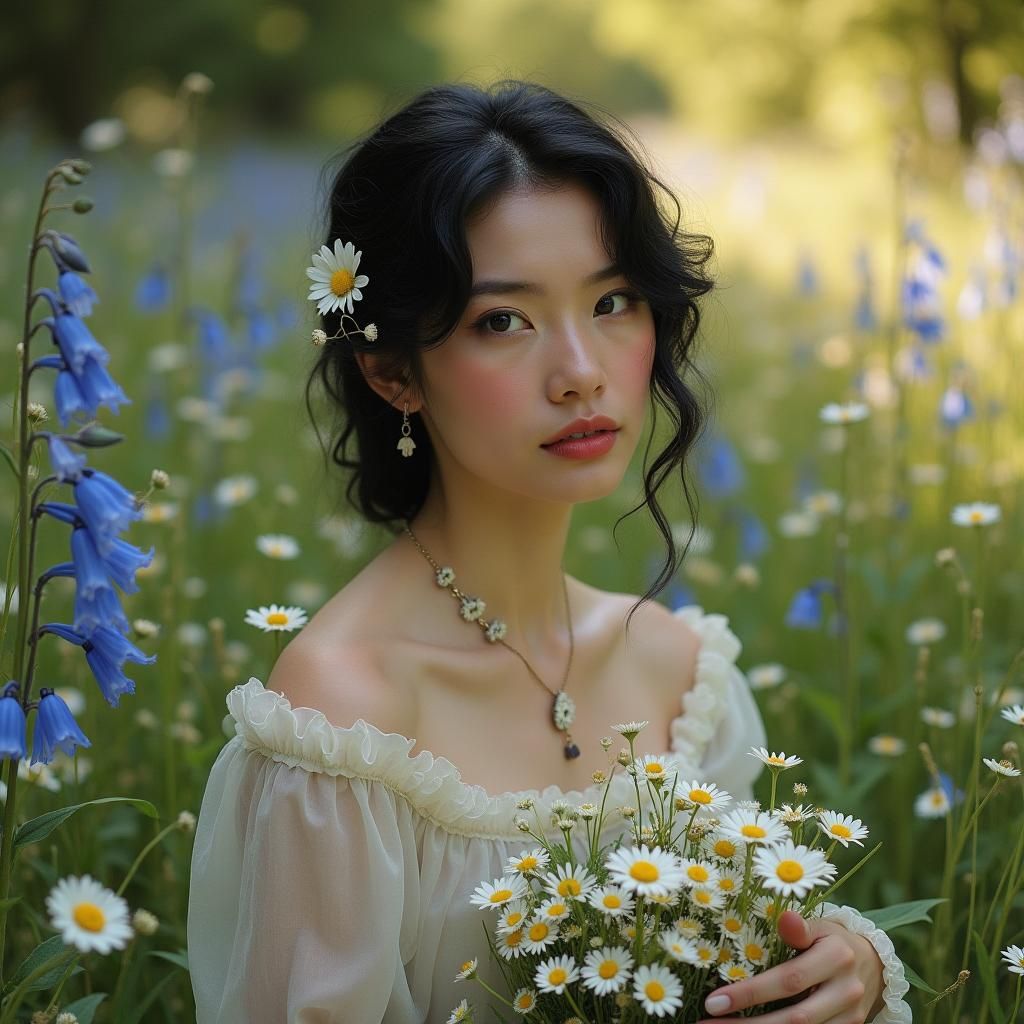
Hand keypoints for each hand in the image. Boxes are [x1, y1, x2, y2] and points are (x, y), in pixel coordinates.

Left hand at [697, 910, 884, 1023]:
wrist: (873, 963)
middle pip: (794, 1018)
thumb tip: (785, 919)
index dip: (751, 993)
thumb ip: (799, 928)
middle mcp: (846, 992)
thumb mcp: (819, 925)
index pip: (789, 980)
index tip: (714, 1001)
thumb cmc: (832, 939)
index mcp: (836, 958)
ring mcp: (850, 1017)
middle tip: (708, 1023)